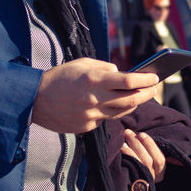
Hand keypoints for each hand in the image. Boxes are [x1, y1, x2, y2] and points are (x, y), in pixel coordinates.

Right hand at [31, 58, 159, 134]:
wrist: (34, 100)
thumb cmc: (59, 77)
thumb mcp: (82, 64)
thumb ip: (104, 67)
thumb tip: (121, 73)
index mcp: (94, 80)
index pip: (129, 80)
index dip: (146, 80)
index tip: (156, 77)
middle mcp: (95, 99)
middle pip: (131, 99)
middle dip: (147, 93)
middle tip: (155, 89)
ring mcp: (91, 115)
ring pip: (122, 111)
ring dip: (134, 103)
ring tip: (141, 96)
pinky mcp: (87, 127)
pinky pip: (106, 118)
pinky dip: (113, 110)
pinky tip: (114, 104)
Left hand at [121, 129, 166, 182]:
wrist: (140, 187)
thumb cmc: (148, 164)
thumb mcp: (154, 159)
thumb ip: (152, 150)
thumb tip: (141, 135)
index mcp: (161, 171)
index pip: (159, 159)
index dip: (151, 146)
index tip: (141, 134)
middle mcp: (153, 178)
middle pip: (147, 161)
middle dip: (137, 145)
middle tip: (127, 132)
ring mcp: (142, 182)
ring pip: (138, 166)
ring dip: (129, 152)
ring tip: (122, 142)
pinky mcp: (133, 183)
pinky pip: (128, 172)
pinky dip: (124, 161)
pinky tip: (119, 152)